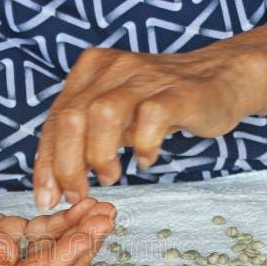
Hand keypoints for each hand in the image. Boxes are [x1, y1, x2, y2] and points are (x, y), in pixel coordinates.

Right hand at [0, 179, 115, 265]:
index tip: (86, 235)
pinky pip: (36, 234)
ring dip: (75, 233)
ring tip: (104, 210)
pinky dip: (59, 221)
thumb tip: (10, 254)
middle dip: (79, 247)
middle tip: (106, 218)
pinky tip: (80, 206)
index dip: (60, 260)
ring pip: (46, 252)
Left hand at [33, 46, 264, 208]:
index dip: (46, 163)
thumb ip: (84, 138)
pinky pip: (151, 118)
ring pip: (103, 114)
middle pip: (72, 117)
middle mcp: (113, 67)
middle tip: (77, 194)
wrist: (220, 78)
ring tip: (111, 176)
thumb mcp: (114, 116)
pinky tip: (145, 159)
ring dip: (100, 155)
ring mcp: (145, 76)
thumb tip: (54, 184)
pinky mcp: (178, 92)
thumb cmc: (160, 103)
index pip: (56, 119)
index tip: (46, 197)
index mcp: (90, 70)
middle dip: (67, 165)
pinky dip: (143, 146)